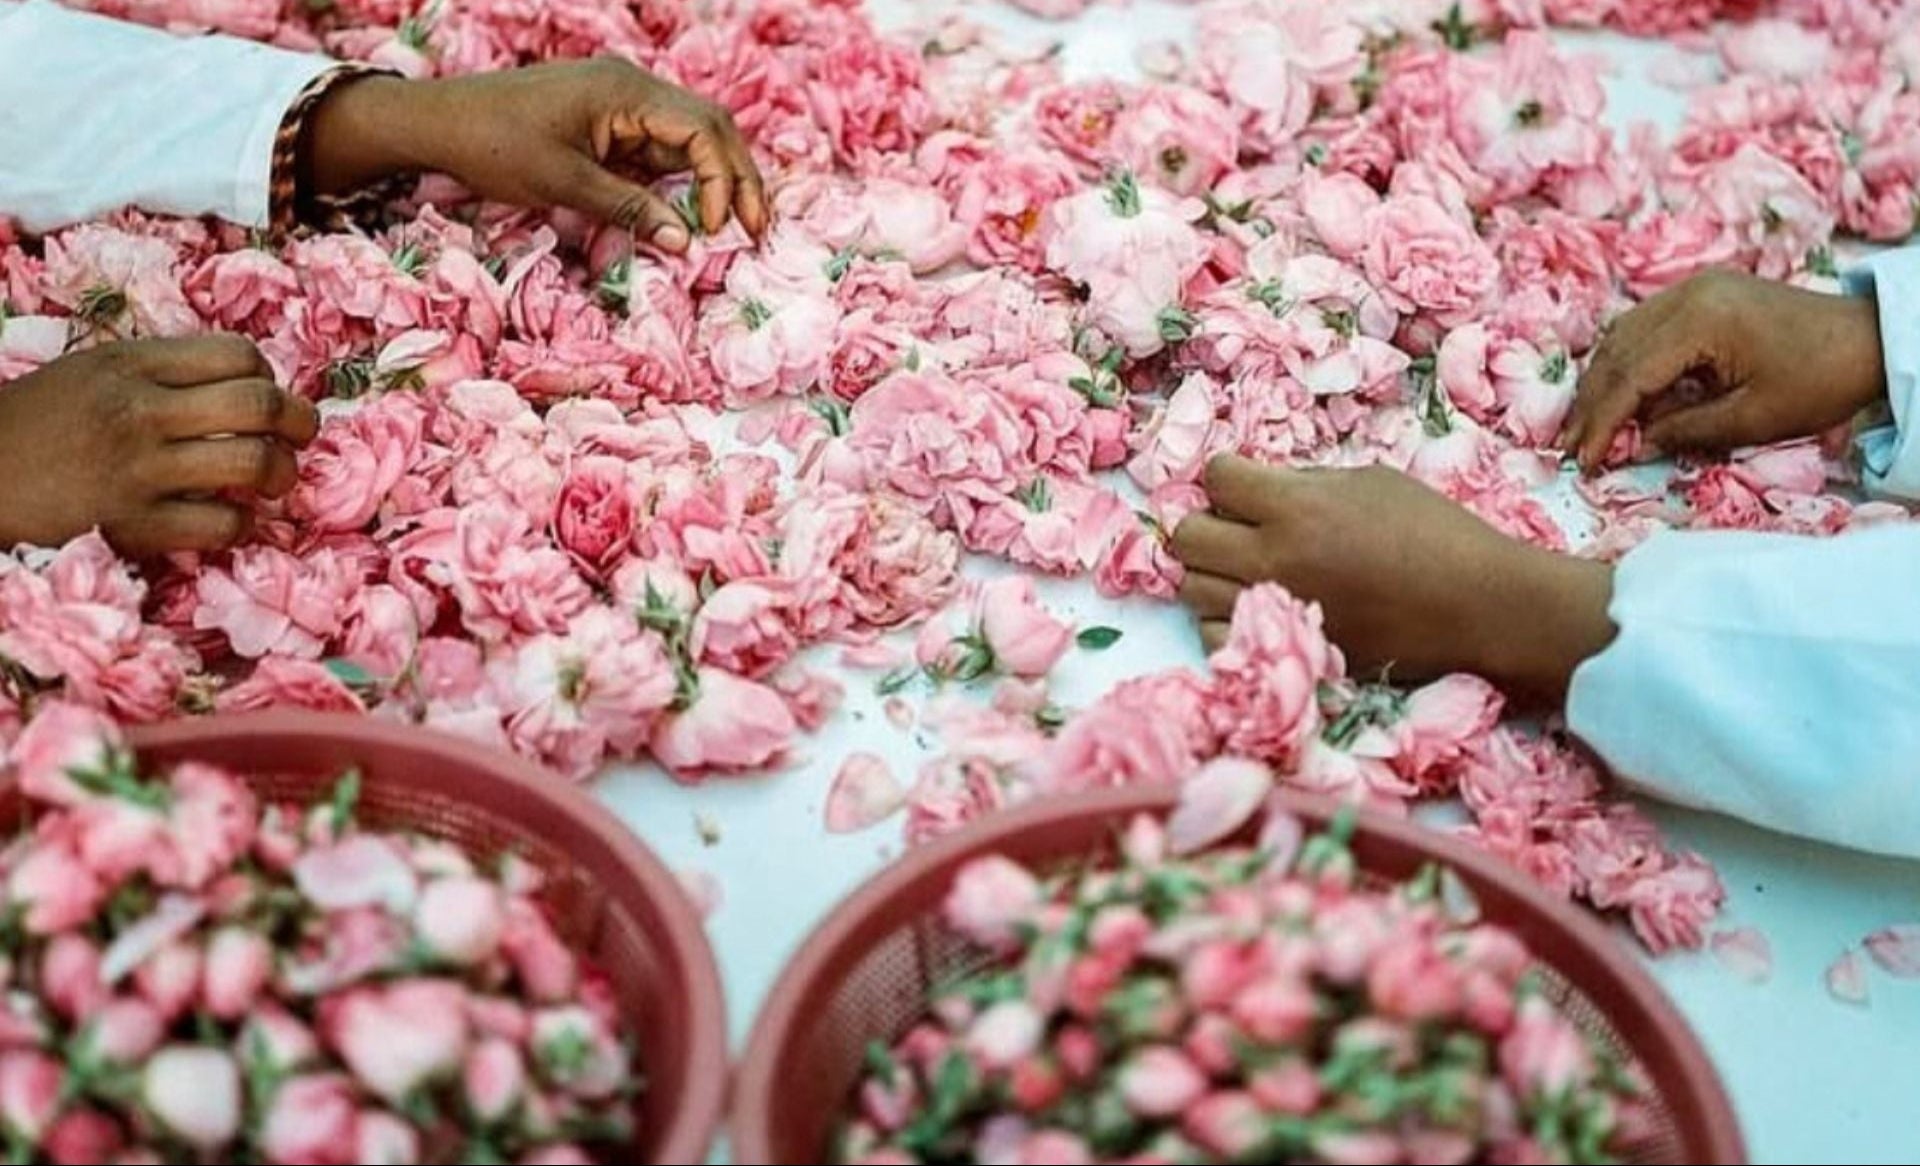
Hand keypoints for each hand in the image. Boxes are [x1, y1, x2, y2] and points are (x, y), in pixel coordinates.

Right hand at [0, 336, 317, 555]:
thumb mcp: (92, 374)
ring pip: (252, 461)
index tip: (264, 396)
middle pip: (260, 403)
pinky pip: (220, 524)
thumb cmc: (36, 425)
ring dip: (281, 474)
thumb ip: (162, 374)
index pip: (239, 354)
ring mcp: (138, 468)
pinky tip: (230, 521)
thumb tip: (244, 384)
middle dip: (300, 421)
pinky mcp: (132, 524)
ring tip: (276, 481)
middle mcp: (140, 409)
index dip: (268, 376)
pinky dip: (239, 525)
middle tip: (303, 436)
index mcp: (132, 364)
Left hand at [307, 60, 767, 251]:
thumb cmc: (494, 146)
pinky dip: (683, 180)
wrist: (438, 122)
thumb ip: (630, 210)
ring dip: (716, 179)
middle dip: (738, 177)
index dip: (722, 181)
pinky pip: (661, 147)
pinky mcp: (609, 121)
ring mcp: (622, 102)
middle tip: (757, 228)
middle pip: (710, 128)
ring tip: (735, 224)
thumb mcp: (563, 184)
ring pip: (691, 137)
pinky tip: (693, 213)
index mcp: (626, 90)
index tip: (715, 229)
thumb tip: (687, 243)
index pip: (703, 131)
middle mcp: (632, 87)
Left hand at [1170, 457, 1615, 704]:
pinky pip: (1215, 637)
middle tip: (1236, 527)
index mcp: (1296, 508)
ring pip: (1191, 588)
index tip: (1245, 485)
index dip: (1227, 476)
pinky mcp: (1289, 649)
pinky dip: (1223, 621)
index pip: (1216, 477)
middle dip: (1205, 523)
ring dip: (1211, 572)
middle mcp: (1274, 558)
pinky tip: (1254, 606)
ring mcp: (1276, 608)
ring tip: (1245, 567)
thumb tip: (1262, 491)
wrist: (1478, 607)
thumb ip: (1306, 485)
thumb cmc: (1437, 533)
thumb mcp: (1372, 482)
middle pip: (1186, 536)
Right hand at [1560, 271, 1885, 471]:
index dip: (1603, 422)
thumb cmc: (1819, 381)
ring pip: (1623, 336)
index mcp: (1701, 320)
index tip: (1584, 459)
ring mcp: (1693, 289)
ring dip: (1602, 382)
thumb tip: (1635, 444)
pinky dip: (1625, 362)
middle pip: (1617, 352)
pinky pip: (1644, 327)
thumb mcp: (1753, 419)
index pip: (1631, 375)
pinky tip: (1617, 392)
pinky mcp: (1702, 295)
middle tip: (1571, 447)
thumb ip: (1686, 430)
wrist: (1869, 340)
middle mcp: (1687, 294)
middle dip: (1592, 403)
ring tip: (1585, 424)